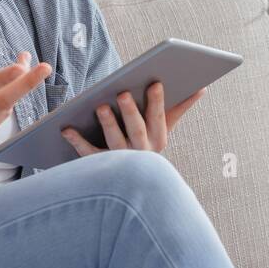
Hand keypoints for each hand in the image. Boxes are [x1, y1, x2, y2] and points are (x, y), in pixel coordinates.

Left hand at [60, 82, 207, 156]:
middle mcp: (142, 153)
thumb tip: (202, 87)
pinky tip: (66, 128)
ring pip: (114, 143)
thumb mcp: (163, 127)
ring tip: (100, 106)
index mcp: (158, 140)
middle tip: (123, 93)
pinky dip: (77, 141)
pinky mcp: (100, 168)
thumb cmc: (146, 143)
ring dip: (108, 124)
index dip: (157, 102)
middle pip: (137, 131)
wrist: (130, 185)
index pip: (159, 119)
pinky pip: (88, 154)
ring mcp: (121, 162)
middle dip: (131, 112)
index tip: (155, 83)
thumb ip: (180, 107)